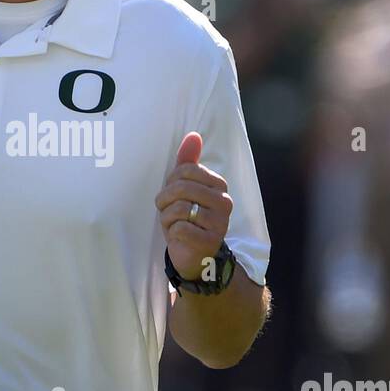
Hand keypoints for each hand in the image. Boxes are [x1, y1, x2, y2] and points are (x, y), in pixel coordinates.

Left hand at [155, 131, 231, 281]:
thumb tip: (193, 135)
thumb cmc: (188, 219)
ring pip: (178, 209)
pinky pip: (180, 229)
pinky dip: (172, 233)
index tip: (172, 196)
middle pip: (181, 188)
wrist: (195, 255)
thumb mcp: (185, 189)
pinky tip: (179, 237)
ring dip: (167, 219)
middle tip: (168, 212)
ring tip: (174, 225)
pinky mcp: (210, 241)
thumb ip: (188, 163)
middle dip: (165, 201)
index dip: (170, 184)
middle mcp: (224, 201)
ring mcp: (220, 222)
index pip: (185, 170)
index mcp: (219, 185)